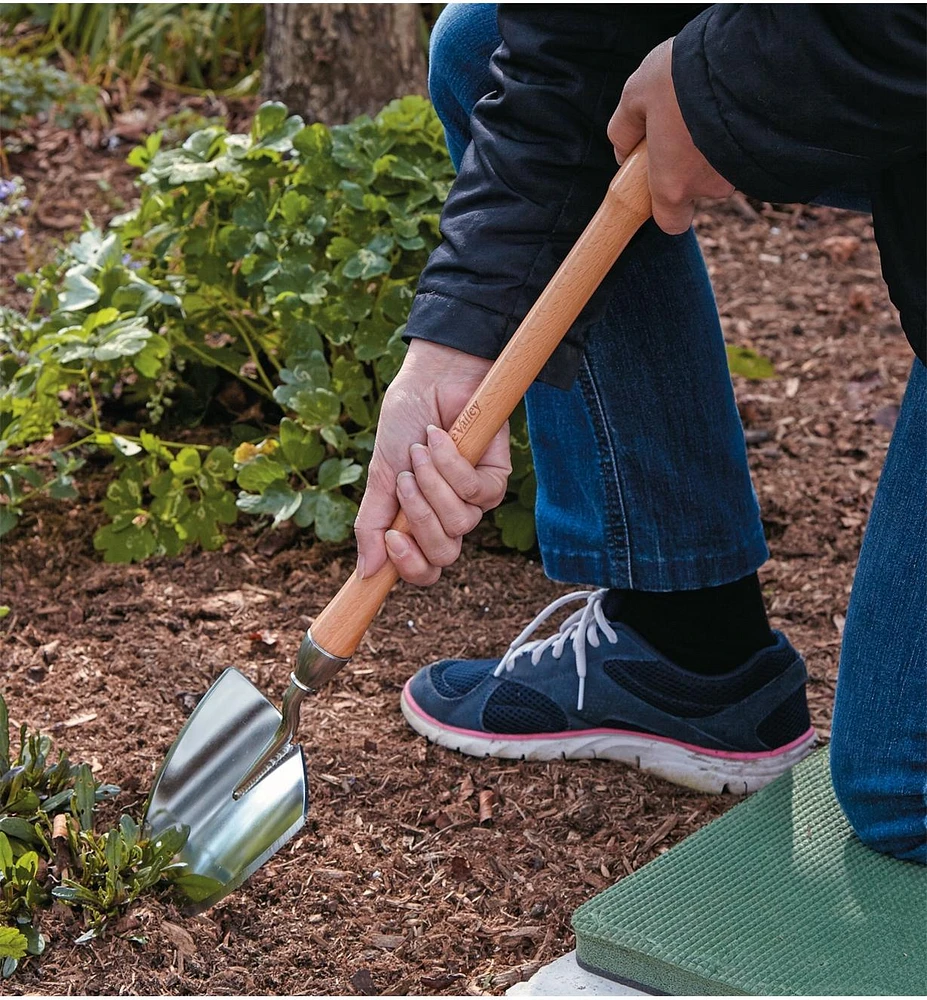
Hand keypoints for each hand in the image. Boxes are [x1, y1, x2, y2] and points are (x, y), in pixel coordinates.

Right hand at [354, 339, 510, 585]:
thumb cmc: (404, 424)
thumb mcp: (380, 475)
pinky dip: (452, 465)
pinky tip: (441, 438)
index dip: (410, 567)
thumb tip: (366, 573)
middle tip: (406, 481)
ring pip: (460, 523)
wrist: (430, 380)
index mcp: (419, 522)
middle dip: (420, 518)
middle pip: (444, 555)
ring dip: (434, 484)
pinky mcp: (497, 476)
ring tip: (421, 451)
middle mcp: (449, 516)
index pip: (424, 569)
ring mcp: (474, 499)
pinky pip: (477, 492)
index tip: (393, 539)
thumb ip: (373, 523)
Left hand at [608, 37, 734, 234]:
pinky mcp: (766, 149)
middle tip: (682, 123)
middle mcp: (709, 187)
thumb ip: (624, 129)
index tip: (661, 177)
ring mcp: (740, 170)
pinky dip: (734, 131)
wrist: (743, 53)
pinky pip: (742, 149)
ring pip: (721, 165)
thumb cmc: (680, 77)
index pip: (671, 223)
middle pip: (698, 187)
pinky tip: (729, 100)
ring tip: (707, 102)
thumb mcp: (636, 94)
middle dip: (689, 162)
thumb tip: (623, 151)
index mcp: (672, 186)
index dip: (667, 207)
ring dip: (712, 144)